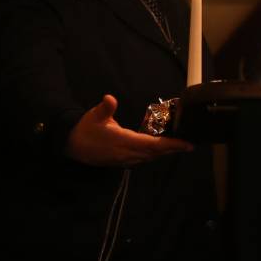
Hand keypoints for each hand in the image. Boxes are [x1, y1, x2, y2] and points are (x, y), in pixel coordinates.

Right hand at [65, 94, 192, 166]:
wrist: (71, 146)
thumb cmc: (84, 129)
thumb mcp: (94, 115)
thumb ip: (105, 108)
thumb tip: (110, 98)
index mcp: (122, 142)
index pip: (152, 145)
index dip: (170, 145)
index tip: (185, 144)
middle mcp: (126, 154)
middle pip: (155, 153)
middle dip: (172, 149)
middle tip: (188, 144)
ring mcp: (124, 159)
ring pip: (149, 157)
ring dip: (164, 152)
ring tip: (178, 146)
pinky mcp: (121, 161)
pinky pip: (142, 159)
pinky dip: (154, 154)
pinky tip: (160, 149)